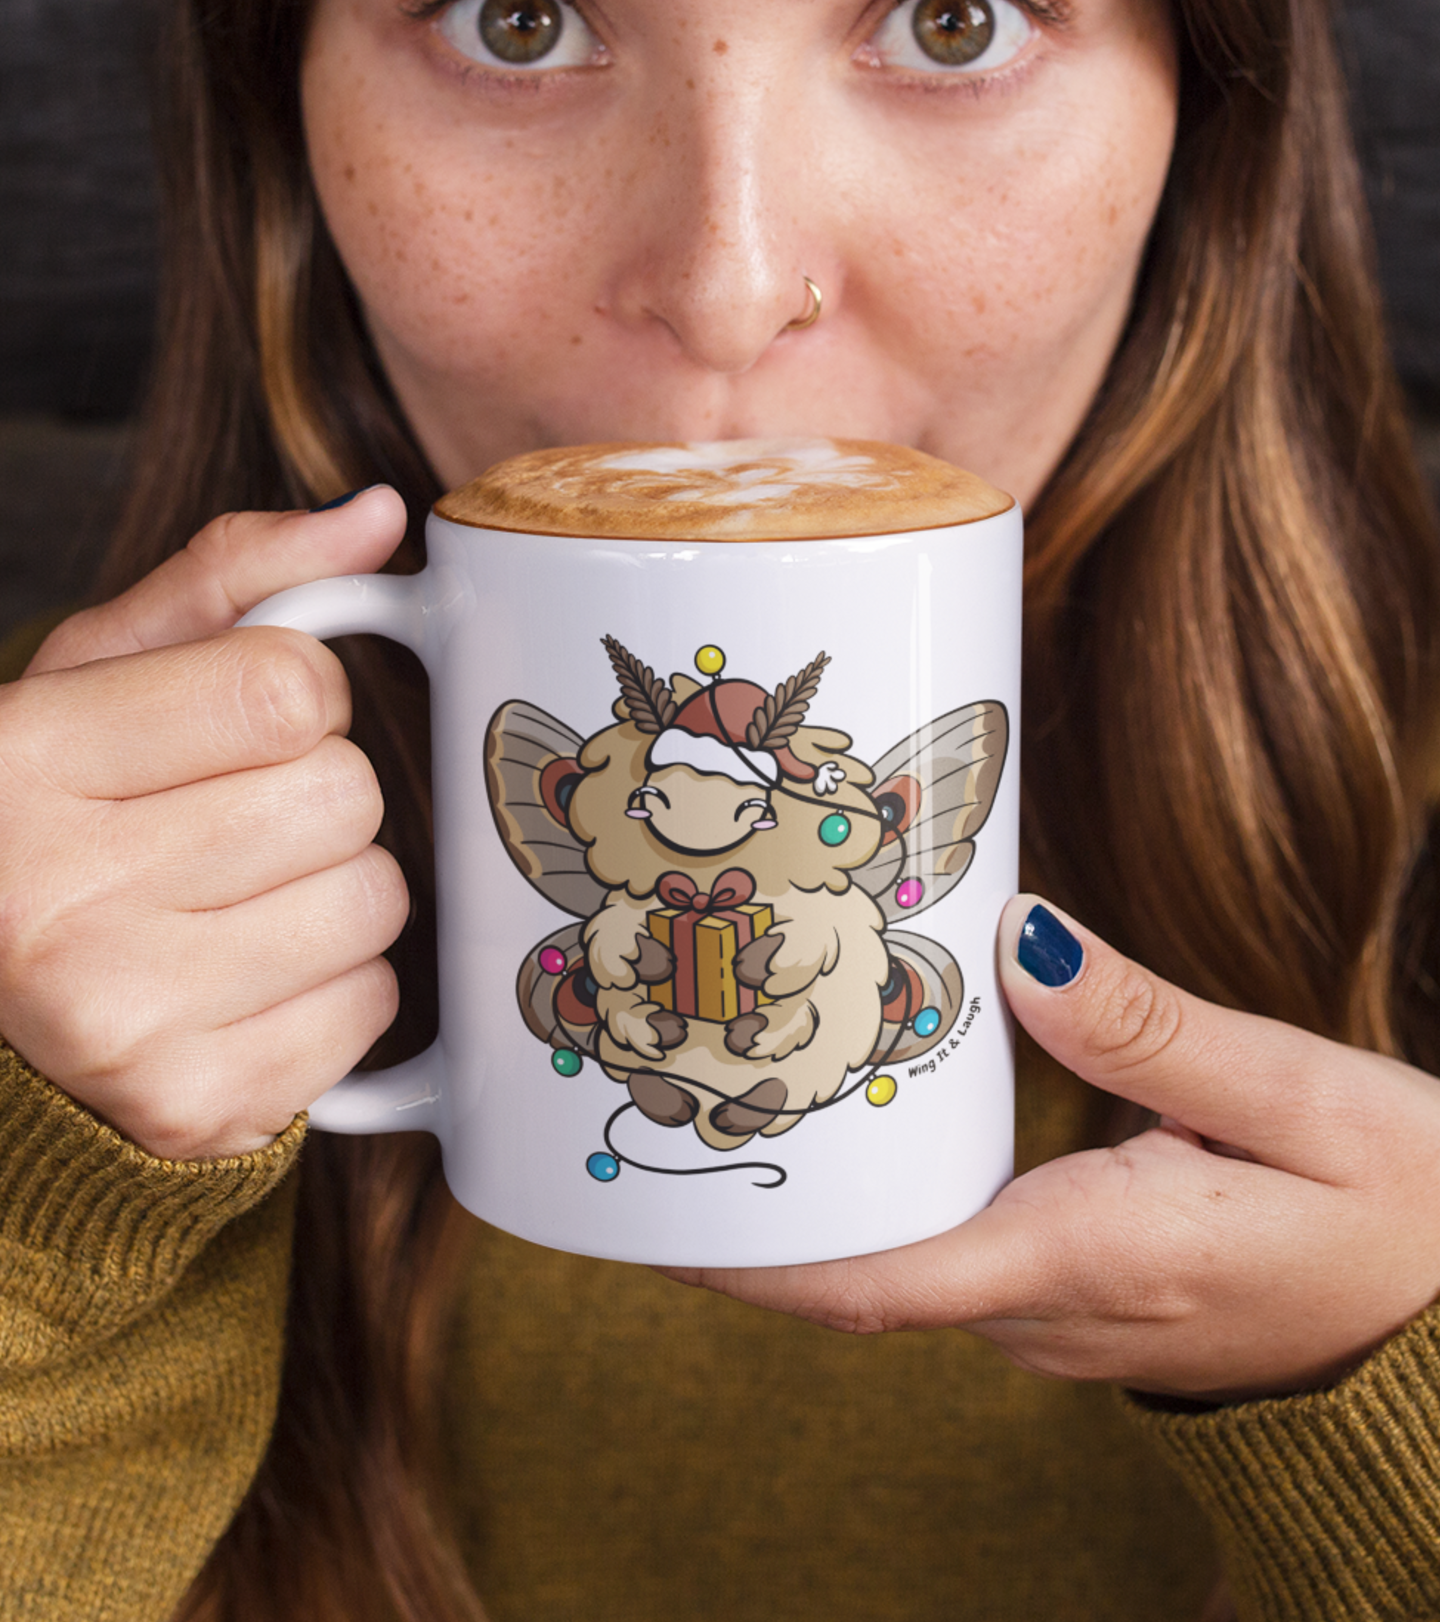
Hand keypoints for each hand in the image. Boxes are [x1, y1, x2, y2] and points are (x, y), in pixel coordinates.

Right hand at [0, 490, 410, 1159]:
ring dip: (338, 889)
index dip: (300, 693)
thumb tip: (379, 515)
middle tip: (237, 818)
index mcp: (25, 761)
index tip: (249, 720)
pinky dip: (339, 989)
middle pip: (344, 797)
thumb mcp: (99, 673)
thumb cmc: (55, 811)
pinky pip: (371, 1010)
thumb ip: (234, 580)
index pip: (286, 688)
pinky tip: (251, 977)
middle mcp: (56, 896)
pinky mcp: (191, 1109)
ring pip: (374, 902)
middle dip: (321, 793)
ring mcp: (121, 1019)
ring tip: (241, 898)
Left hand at [674, 895, 1439, 1400]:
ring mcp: (1063, 1315)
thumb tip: (1020, 945)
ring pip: (906, 1256)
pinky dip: (895, 1190)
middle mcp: (1052, 1310)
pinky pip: (955, 1248)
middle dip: (761, 1194)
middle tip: (663, 1081)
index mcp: (1091, 1261)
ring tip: (736, 1074)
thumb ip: (1153, 1030)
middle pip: (863, 1266)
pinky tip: (871, 1105)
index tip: (648, 1207)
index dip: (746, 1257)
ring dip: (824, 1188)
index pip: (875, 1282)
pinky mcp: (1082, 1293)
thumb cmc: (1406, 1215)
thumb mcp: (1302, 1101)